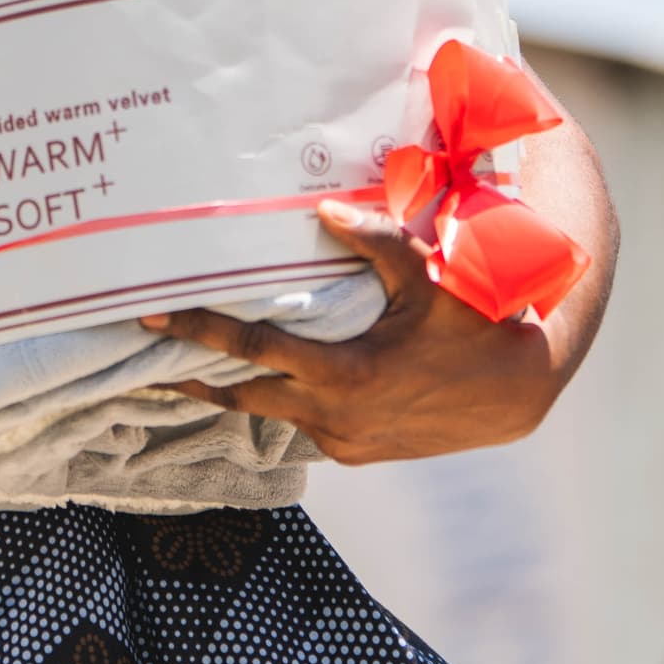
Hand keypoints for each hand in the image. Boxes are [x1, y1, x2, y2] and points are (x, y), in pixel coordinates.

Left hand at [140, 197, 613, 464]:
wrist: (516, 392)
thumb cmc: (473, 323)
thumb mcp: (427, 276)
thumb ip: (374, 242)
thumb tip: (323, 211)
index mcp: (345, 375)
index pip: (251, 352)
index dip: (199, 332)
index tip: (154, 317)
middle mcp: (335, 417)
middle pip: (241, 395)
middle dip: (193, 373)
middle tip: (148, 352)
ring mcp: (344, 441)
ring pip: (268, 416)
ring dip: (230, 392)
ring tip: (187, 369)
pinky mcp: (356, 453)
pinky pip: (300, 427)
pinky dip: (275, 405)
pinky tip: (256, 386)